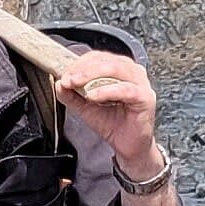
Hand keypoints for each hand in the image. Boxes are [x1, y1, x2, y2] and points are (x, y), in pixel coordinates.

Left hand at [50, 49, 164, 179]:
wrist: (129, 147)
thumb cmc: (113, 124)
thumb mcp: (86, 108)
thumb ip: (72, 96)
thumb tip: (59, 83)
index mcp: (120, 70)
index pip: (98, 58)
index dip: (79, 64)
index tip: (64, 74)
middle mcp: (132, 72)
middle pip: (106, 60)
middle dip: (83, 68)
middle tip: (68, 79)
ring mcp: (141, 84)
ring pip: (116, 69)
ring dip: (92, 75)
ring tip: (76, 84)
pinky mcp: (145, 98)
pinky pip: (125, 89)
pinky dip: (106, 90)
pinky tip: (92, 96)